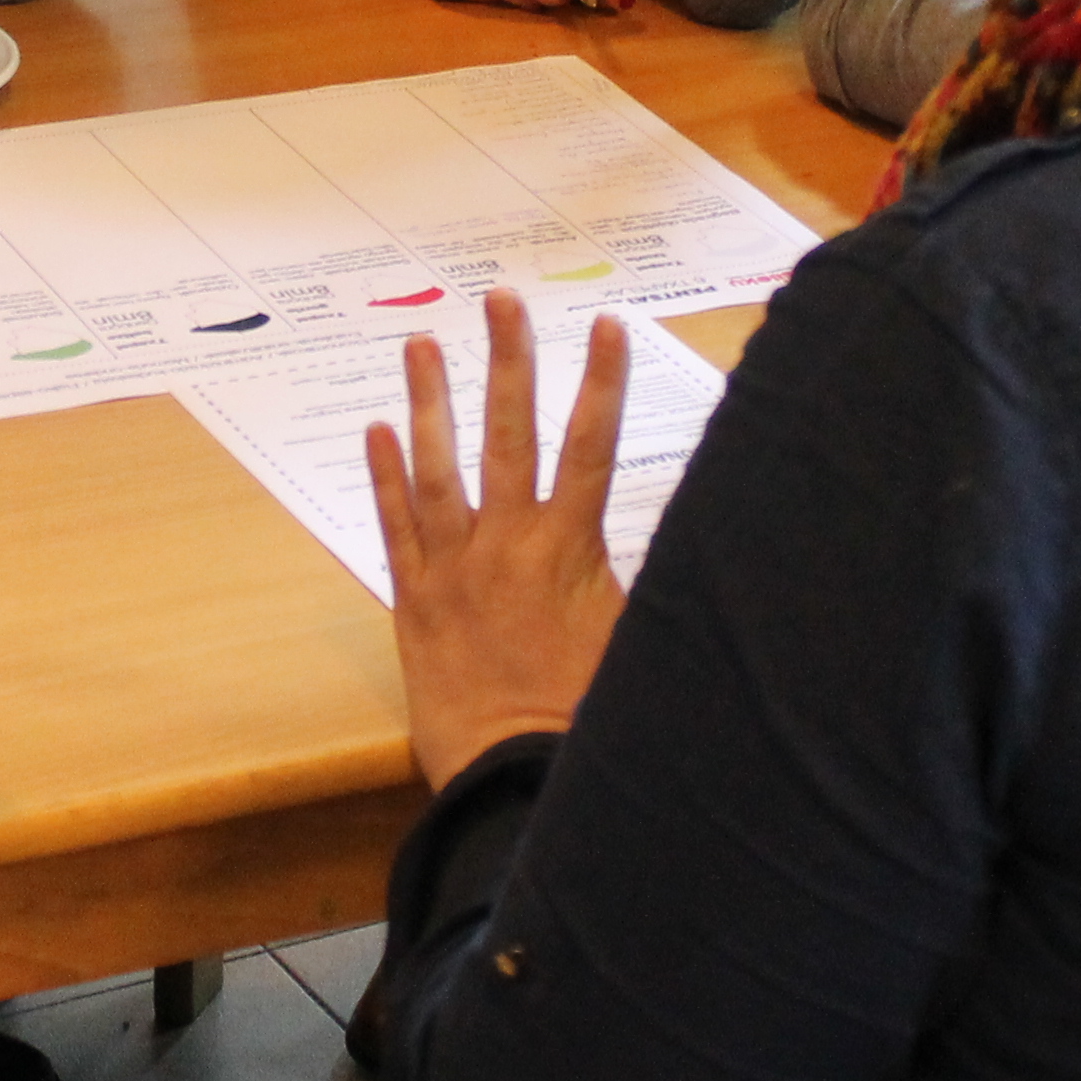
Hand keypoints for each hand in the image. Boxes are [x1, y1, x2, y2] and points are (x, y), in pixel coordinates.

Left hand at [366, 291, 629, 789]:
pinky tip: (375, 430)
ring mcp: (455, 570)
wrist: (519, 781)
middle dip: (509, 361)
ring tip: (420, 343)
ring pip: (439, 467)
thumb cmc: (588, 721)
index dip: (604, 384)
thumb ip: (657, 586)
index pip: (593, 447)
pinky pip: (393, 527)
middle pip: (511, 435)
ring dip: (431, 401)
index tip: (609, 326)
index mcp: (571, 551)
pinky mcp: (415, 604)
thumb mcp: (641, 642)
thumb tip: (704, 542)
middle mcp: (508, 546)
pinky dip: (384, 476)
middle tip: (499, 299)